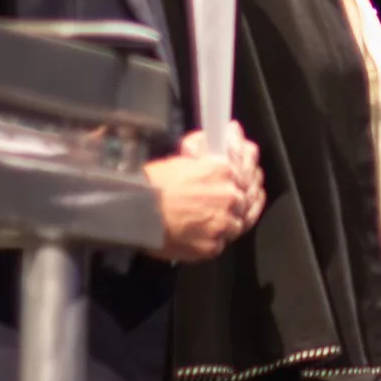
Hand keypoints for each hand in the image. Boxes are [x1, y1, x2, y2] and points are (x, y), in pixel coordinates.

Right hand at [144, 125, 265, 262]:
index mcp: (223, 169)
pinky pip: (222, 243)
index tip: (246, 175)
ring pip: (238, 224)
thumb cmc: (152, 184)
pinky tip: (207, 234)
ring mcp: (222, 223)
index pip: (247, 171)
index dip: (245, 174)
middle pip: (246, 199)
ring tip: (216, 219)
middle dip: (240, 199)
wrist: (133, 211)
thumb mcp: (183, 158)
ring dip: (230, 221)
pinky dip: (216, 239)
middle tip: (231, 200)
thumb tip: (230, 134)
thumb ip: (209, 154)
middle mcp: (228, 196)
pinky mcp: (212, 245)